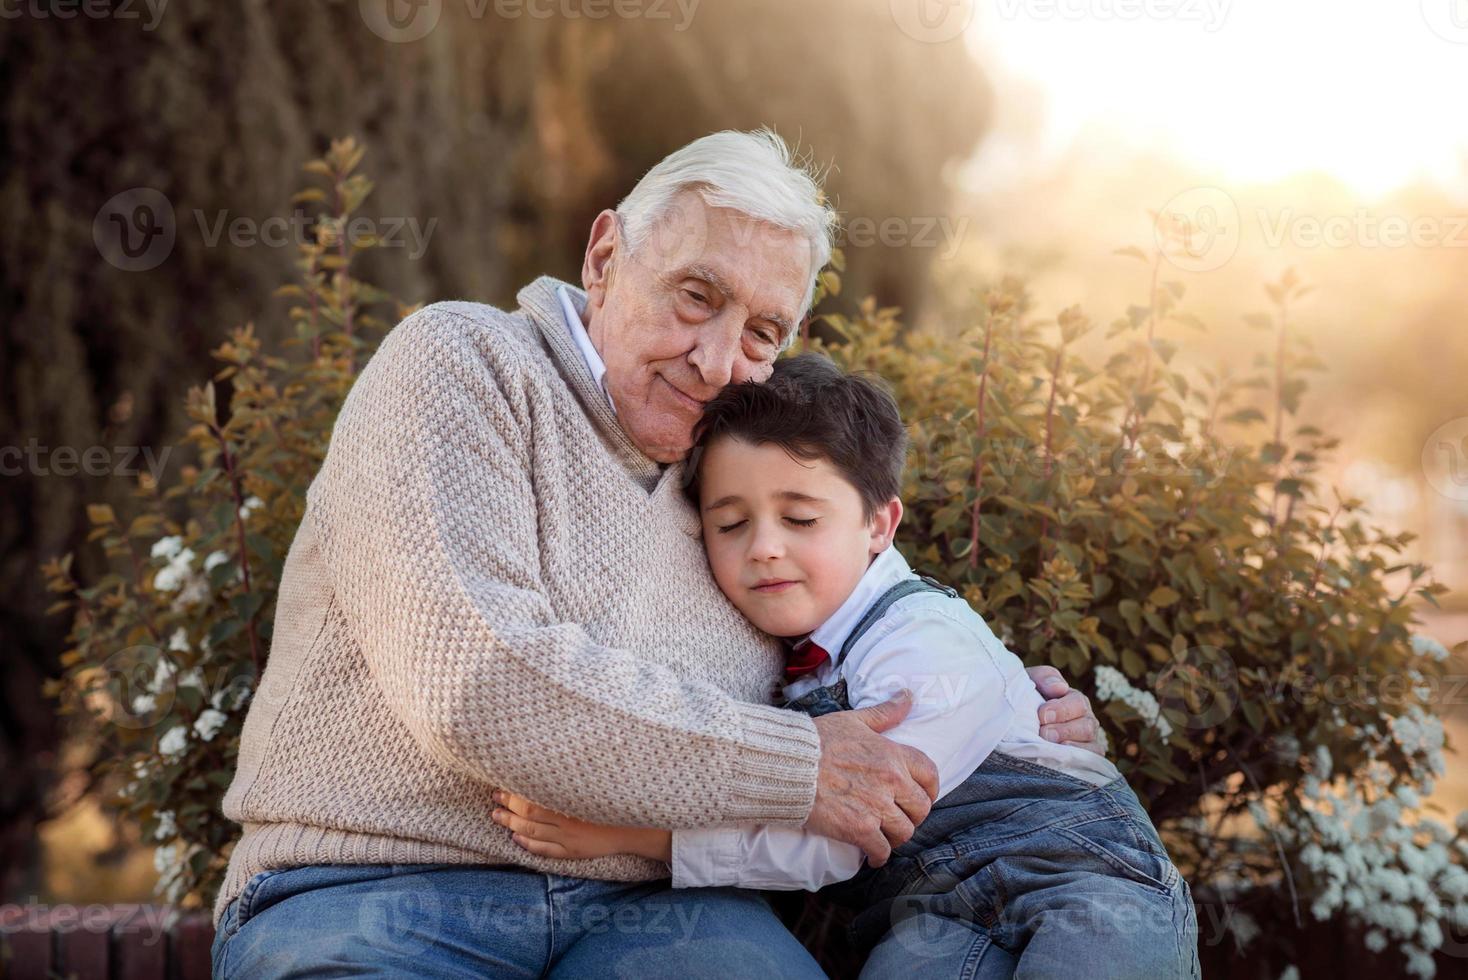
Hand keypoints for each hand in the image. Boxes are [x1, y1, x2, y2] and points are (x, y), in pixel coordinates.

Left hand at [492, 790, 671, 861]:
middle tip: (494, 798)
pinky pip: (545, 851)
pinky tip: (516, 838)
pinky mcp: (573, 852)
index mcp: (571, 803)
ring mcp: (569, 839)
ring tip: (496, 816)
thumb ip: (570, 776)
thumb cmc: (614, 798)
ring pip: (533, 833)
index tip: (501, 784)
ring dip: (511, 825)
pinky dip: (528, 844)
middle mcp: (568, 822)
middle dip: (508, 807)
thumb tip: (545, 761)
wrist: (636, 826)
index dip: (514, 794)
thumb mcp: (595, 782)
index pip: (534, 800)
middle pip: (529, 815)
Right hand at [804, 689, 939, 868]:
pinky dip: (879, 856)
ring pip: (904, 831)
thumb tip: (908, 696)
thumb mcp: (854, 720)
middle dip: (913, 814)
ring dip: (897, 836)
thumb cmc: (818, 740)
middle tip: (900, 816)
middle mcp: (891, 782)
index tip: (922, 794)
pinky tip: (873, 855)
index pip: (930, 774)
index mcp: (893, 755)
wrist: (788, 765)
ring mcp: (876, 808)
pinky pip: (882, 850)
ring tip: (886, 835)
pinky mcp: (859, 830)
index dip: (930, 788)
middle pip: (921, 808)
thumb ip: (885, 712)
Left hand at [1027, 665, 1107, 755]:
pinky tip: (1061, 759)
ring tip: (1051, 746)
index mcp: (1074, 700)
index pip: (1078, 703)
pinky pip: (1091, 761)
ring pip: (1092, 745)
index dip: (1062, 709)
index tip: (1042, 715)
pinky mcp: (1083, 759)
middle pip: (1087, 726)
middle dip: (1064, 730)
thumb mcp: (1031, 681)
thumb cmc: (1025, 698)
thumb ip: (1045, 678)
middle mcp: (1085, 720)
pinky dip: (1079, 760)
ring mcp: (1086, 741)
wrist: (1013, 720)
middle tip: (1044, 733)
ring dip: (1071, 747)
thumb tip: (1060, 688)